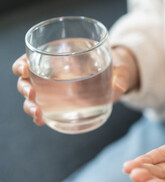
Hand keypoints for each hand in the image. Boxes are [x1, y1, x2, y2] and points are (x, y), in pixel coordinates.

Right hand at [12, 46, 138, 125]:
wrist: (116, 79)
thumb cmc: (113, 66)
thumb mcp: (119, 67)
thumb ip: (121, 74)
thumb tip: (120, 86)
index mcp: (60, 56)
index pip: (32, 56)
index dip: (23, 62)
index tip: (25, 68)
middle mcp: (51, 72)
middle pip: (26, 78)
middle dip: (25, 87)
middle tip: (32, 94)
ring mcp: (54, 89)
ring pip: (32, 96)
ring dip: (30, 105)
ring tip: (39, 114)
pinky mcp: (60, 104)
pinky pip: (45, 110)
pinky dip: (40, 116)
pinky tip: (42, 122)